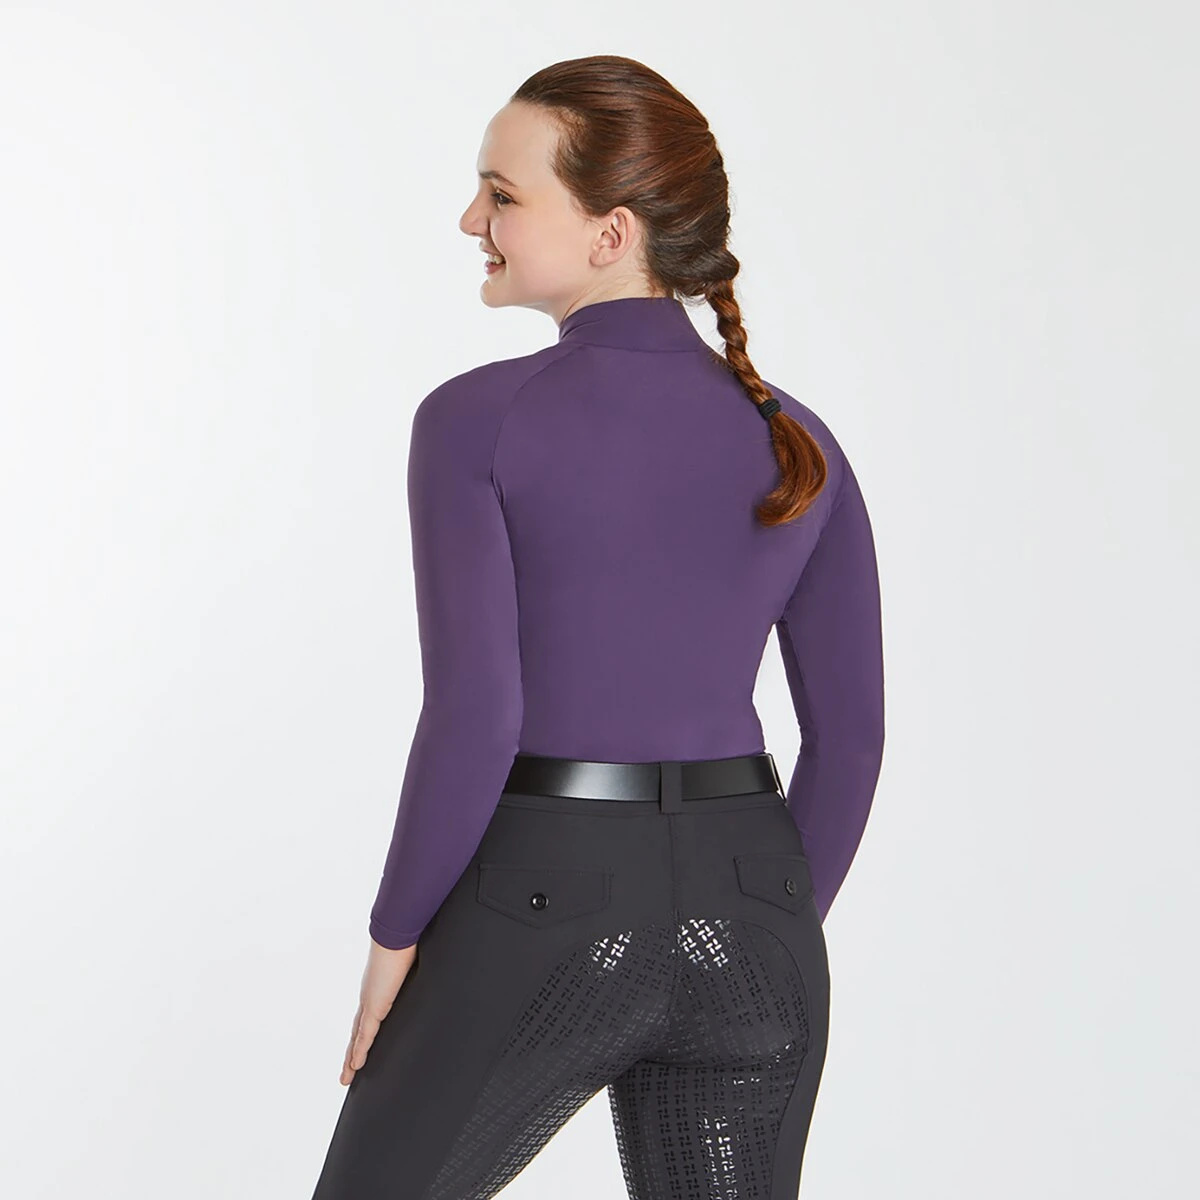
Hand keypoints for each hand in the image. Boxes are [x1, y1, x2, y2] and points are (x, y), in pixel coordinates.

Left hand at [340, 938, 418, 1085]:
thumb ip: (418, 972)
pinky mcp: (374, 1006)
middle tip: (347, 1071)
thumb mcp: (414, 964)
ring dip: (351, 1058)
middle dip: (352, 1052)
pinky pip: (365, 1036)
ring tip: (346, 1077)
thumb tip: (433, 967)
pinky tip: (355, 1067)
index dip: (362, 1033)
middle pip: (358, 1031)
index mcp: (377, 987)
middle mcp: (370, 996)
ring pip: (357, 1038)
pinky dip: (360, 1052)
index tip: (359, 1045)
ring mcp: (370, 1002)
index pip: (367, 1016)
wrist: (398, 934)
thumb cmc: (406, 941)